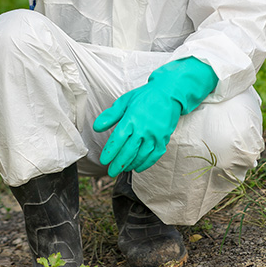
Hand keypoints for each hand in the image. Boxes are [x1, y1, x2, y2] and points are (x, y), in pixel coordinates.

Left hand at [92, 57, 217, 176]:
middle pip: (129, 151)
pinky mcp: (164, 139)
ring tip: (122, 170)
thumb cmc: (144, 97)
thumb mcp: (124, 102)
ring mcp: (155, 135)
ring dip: (131, 165)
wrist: (168, 94)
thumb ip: (110, 116)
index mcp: (131, 118)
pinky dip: (146, 164)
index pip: (118, 139)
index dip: (110, 151)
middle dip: (118, 164)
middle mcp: (144, 129)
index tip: (103, 160)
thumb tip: (96, 127)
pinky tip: (138, 168)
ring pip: (141, 155)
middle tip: (111, 172)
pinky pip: (155, 155)